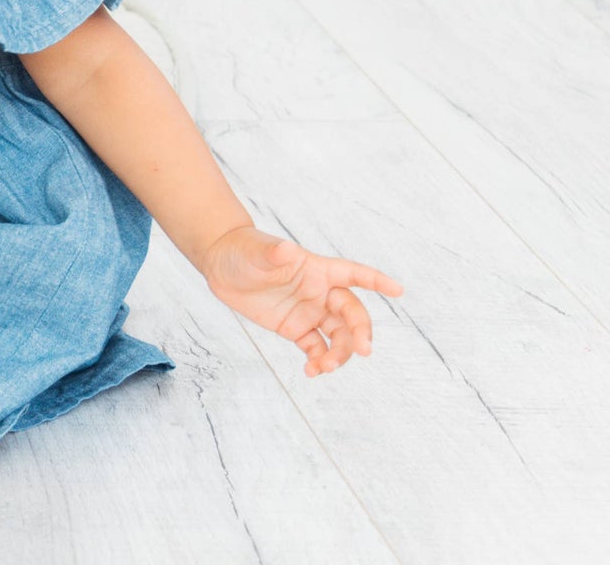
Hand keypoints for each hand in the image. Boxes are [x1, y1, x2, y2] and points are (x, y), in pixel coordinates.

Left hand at [203, 225, 403, 376]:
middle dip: (361, 332)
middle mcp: (320, 292)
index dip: (376, 281)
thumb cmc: (244, 250)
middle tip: (363, 351)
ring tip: (325, 368)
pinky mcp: (295, 328)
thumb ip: (274, 254)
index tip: (399, 291)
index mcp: (318, 270)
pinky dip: (318, 361)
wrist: (222, 266)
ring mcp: (310, 311)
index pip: (354, 274)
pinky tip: (311, 371)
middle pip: (351, 313)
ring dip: (339, 354)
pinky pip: (316, 348)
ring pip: (338, 336)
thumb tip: (287, 249)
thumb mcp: (258, 252)